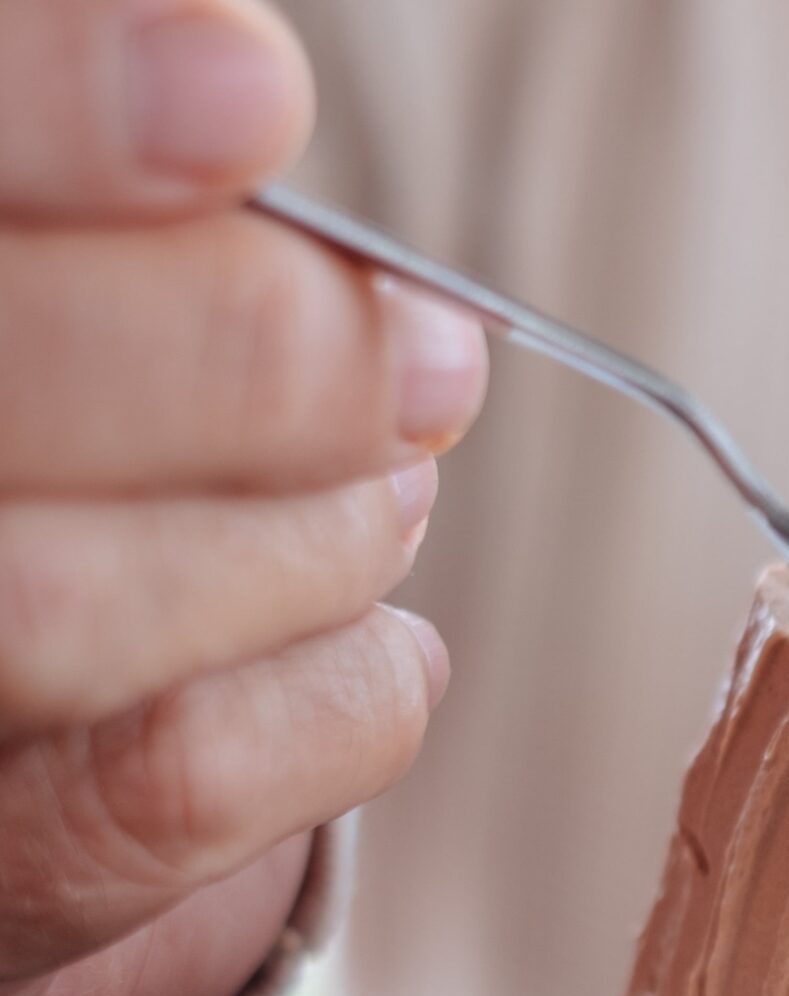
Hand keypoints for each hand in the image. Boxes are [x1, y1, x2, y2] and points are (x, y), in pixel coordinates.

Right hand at [0, 0, 486, 995]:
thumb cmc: (55, 457)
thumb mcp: (62, 307)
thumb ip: (105, 225)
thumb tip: (244, 108)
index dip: (54, 107)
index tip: (247, 94)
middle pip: (5, 382)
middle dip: (262, 354)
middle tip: (427, 357)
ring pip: (73, 608)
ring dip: (314, 537)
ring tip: (394, 499)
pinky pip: (176, 788)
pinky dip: (344, 696)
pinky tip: (374, 648)